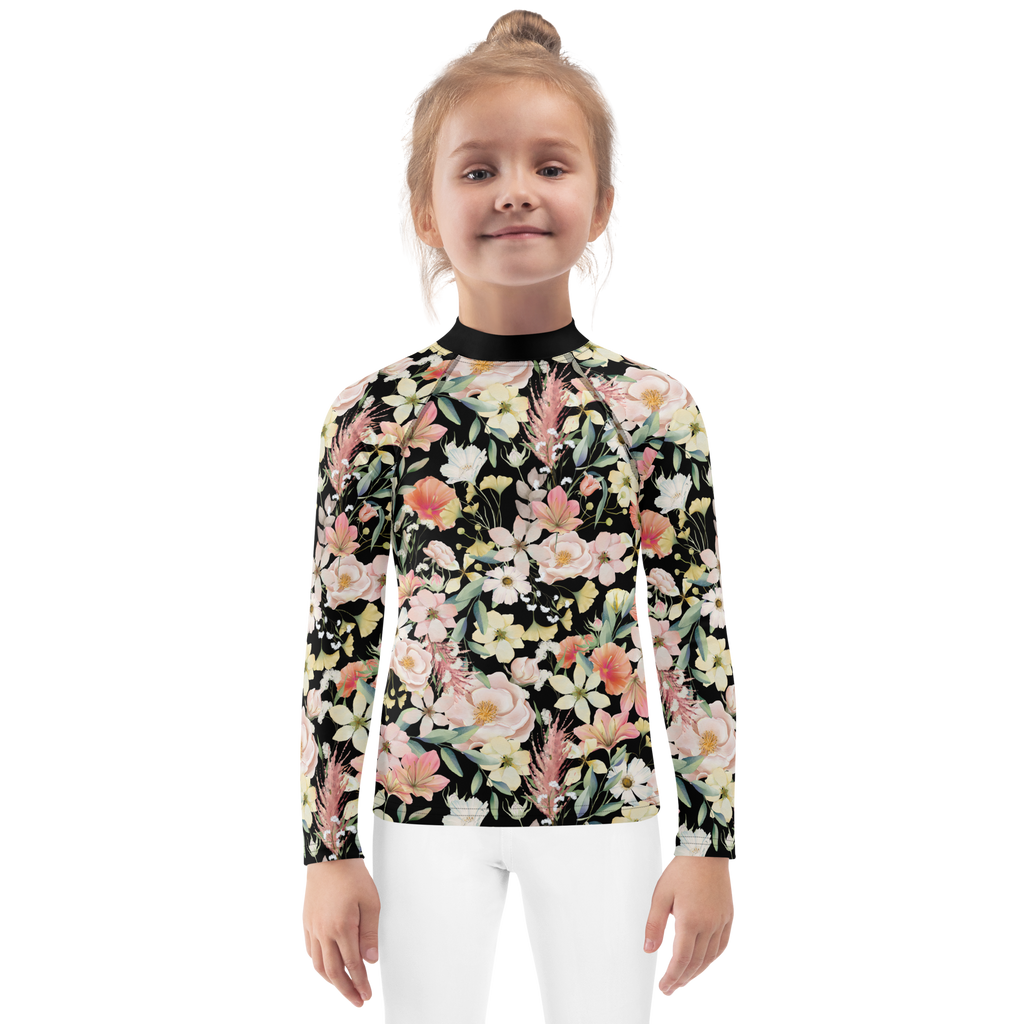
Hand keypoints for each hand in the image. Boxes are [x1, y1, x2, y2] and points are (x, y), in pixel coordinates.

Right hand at [300, 858, 380, 1009]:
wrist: (329, 856)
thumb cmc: (351, 874)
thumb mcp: (370, 902)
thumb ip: (370, 933)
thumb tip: (371, 960)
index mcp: (343, 928)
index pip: (353, 967)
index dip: (361, 984)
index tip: (368, 995)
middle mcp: (325, 932)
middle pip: (334, 972)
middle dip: (347, 992)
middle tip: (357, 1003)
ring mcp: (313, 929)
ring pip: (319, 966)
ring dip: (331, 984)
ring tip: (342, 992)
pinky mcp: (306, 923)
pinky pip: (309, 953)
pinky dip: (317, 967)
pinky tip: (324, 971)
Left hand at [643, 855, 735, 997]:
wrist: (707, 850)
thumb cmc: (683, 868)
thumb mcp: (661, 894)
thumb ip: (656, 924)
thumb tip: (649, 949)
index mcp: (690, 921)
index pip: (680, 960)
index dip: (672, 977)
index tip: (663, 987)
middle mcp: (708, 925)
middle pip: (695, 963)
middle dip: (682, 980)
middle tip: (671, 990)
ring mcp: (721, 922)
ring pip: (710, 957)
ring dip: (697, 973)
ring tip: (685, 982)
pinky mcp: (728, 916)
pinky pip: (723, 946)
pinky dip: (714, 959)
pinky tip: (706, 964)